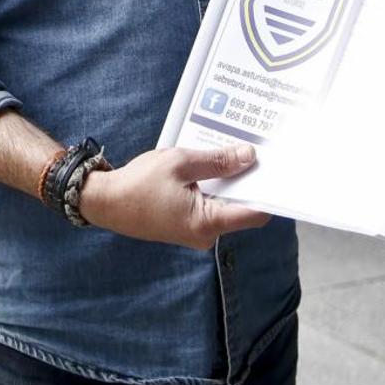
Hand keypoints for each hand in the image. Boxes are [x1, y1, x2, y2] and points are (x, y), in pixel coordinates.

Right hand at [77, 143, 270, 250]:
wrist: (105, 202)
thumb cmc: (138, 183)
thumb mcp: (180, 162)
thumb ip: (217, 161)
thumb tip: (249, 156)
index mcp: (207, 223)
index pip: (255, 212)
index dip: (269, 191)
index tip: (279, 170)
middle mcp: (206, 234)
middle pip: (243, 207)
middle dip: (249, 180)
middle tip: (256, 150)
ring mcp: (197, 232)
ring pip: (226, 204)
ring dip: (229, 181)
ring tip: (233, 152)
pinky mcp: (188, 225)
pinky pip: (211, 205)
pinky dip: (214, 186)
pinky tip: (212, 165)